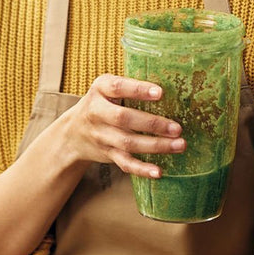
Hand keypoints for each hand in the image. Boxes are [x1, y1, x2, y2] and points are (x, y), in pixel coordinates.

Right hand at [56, 73, 184, 177]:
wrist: (74, 132)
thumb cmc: (102, 102)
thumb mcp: (107, 87)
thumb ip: (130, 85)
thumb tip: (172, 83)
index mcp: (100, 89)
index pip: (118, 87)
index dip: (138, 90)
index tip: (160, 93)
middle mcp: (97, 112)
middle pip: (124, 118)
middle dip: (152, 124)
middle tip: (177, 128)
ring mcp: (101, 135)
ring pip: (128, 143)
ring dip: (156, 146)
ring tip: (179, 145)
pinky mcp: (107, 153)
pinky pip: (124, 163)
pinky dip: (142, 169)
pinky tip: (159, 171)